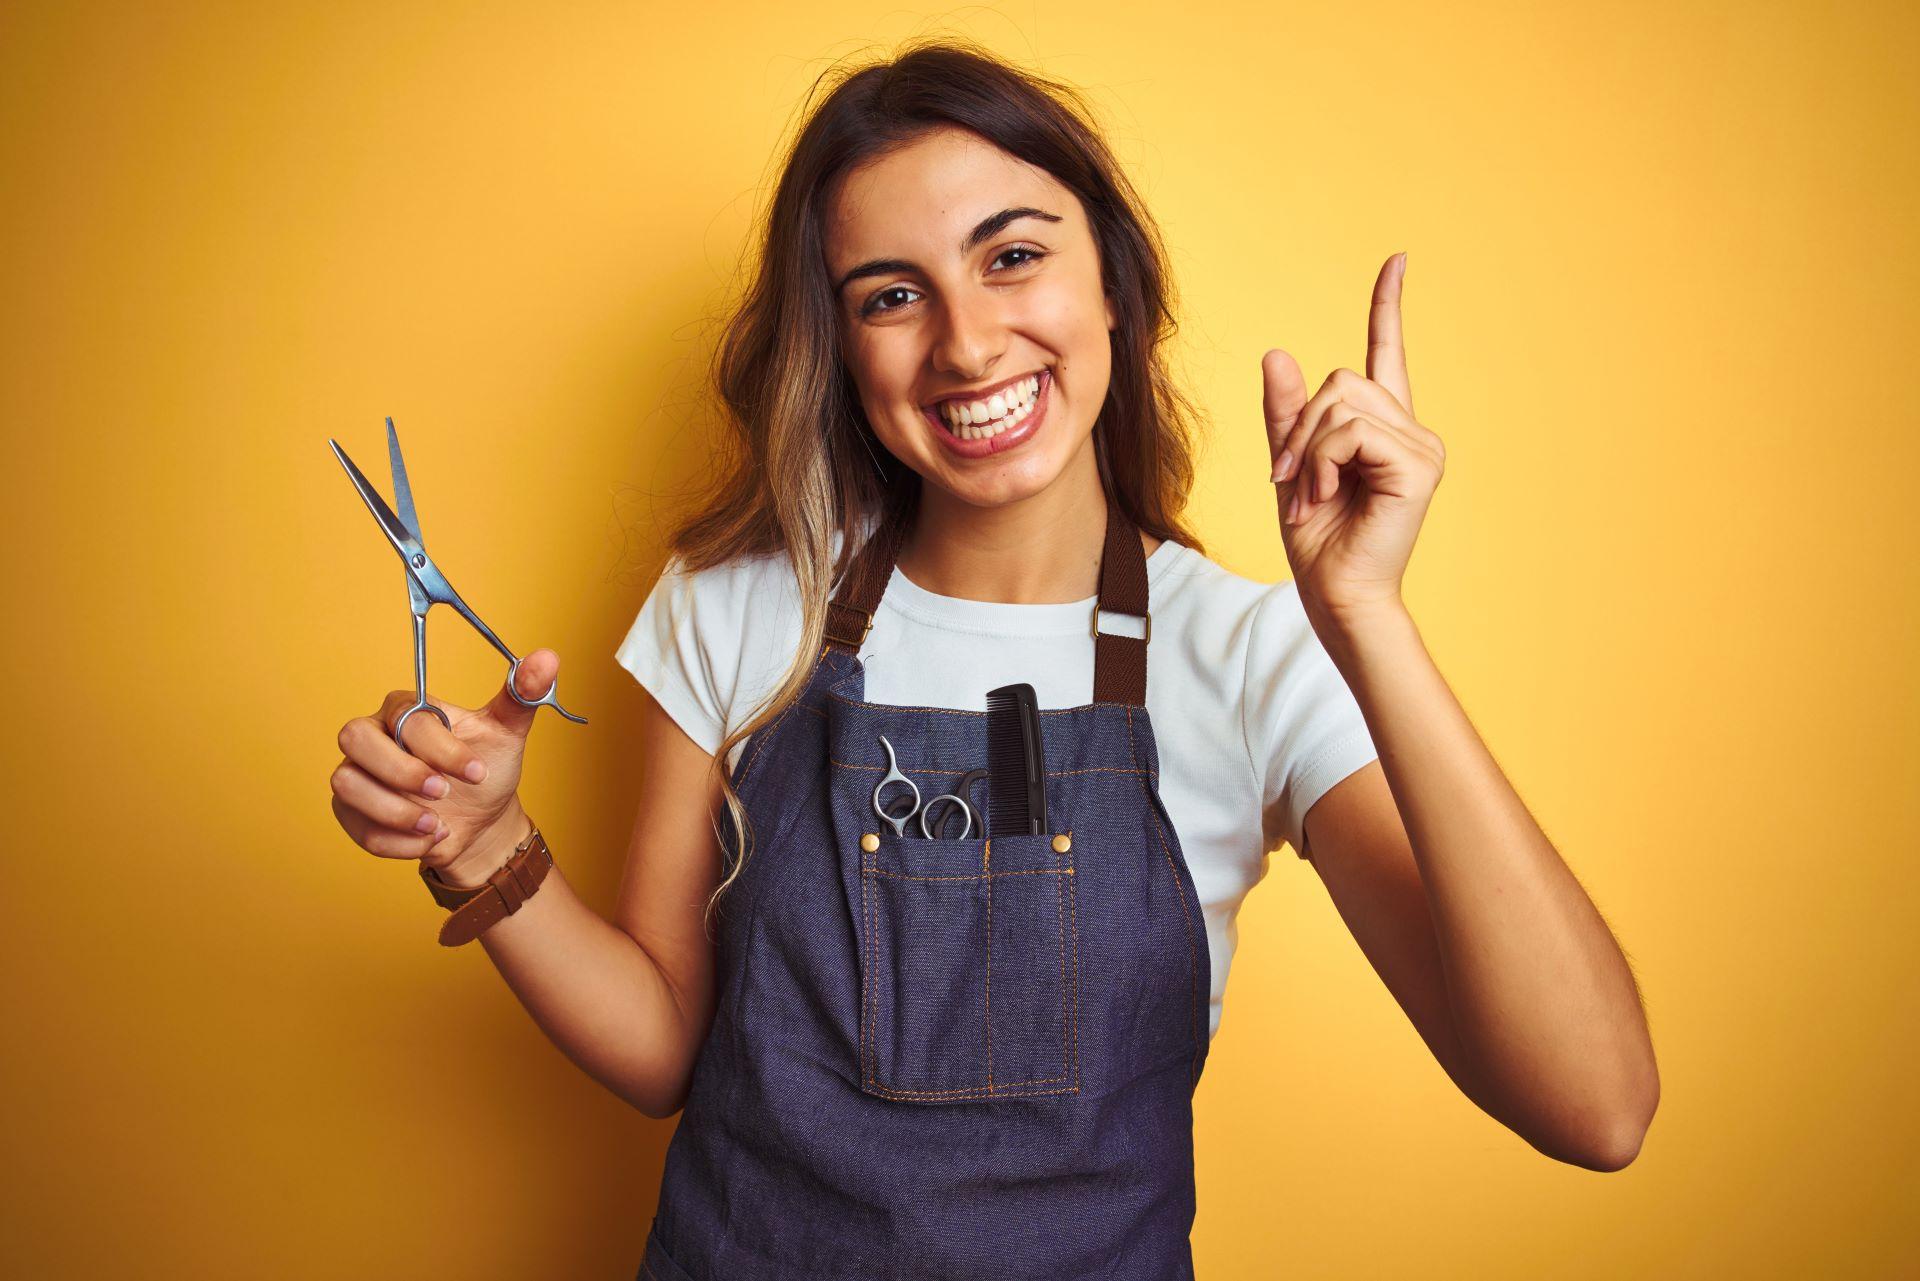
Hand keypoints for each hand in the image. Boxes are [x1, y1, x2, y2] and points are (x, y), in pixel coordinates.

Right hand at [329, 650, 559, 887]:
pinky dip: (394, 841)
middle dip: (402, 772)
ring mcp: (357, 772)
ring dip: (394, 811)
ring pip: (347, 783)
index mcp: (408, 708)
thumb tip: (547, 657)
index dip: (441, 749)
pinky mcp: (351, 809)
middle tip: (442, 793)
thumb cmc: (487, 771)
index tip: (477, 772)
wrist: (480, 822)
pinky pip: (354, 824)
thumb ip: (521, 695)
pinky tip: (429, 839)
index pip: (407, 717)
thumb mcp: (508, 733)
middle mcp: (374, 734)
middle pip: (356, 738)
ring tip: (435, 824)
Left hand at [1262, 252, 1444, 625]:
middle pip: (1341, 381)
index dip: (1388, 306)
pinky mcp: (1419, 465)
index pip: (1386, 352)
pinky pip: (1350, 433)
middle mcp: (1410, 430)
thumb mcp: (1290, 464)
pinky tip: (1325, 494)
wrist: (1334, 593)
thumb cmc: (1317, 539)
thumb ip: (1286, 413)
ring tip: (1309, 494)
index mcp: (1383, 428)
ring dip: (1308, 450)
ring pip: (1342, 405)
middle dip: (1301, 428)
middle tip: (1288, 480)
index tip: (1396, 261)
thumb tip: (1276, 352)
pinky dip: (1322, 462)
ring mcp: (1421, 446)